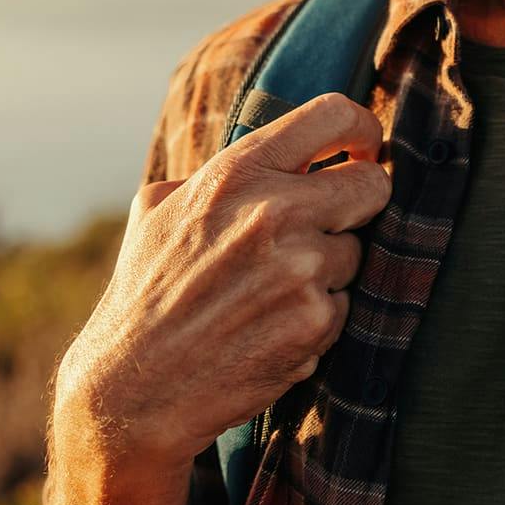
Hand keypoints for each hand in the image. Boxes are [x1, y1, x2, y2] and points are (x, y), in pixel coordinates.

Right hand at [51, 94, 391, 481]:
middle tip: (334, 223)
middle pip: (372, 186)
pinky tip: (269, 330)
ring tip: (267, 294)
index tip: (364, 147)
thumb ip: (218, 174)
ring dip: (326, 271)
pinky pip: (343, 305)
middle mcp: (274, 212)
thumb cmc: (144, 293)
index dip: (361, 128)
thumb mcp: (159, 209)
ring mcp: (300, 269)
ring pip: (355, 253)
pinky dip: (316, 317)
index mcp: (236, 173)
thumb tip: (277, 156)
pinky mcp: (315, 321)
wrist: (132, 388)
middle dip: (361, 203)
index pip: (332, 117)